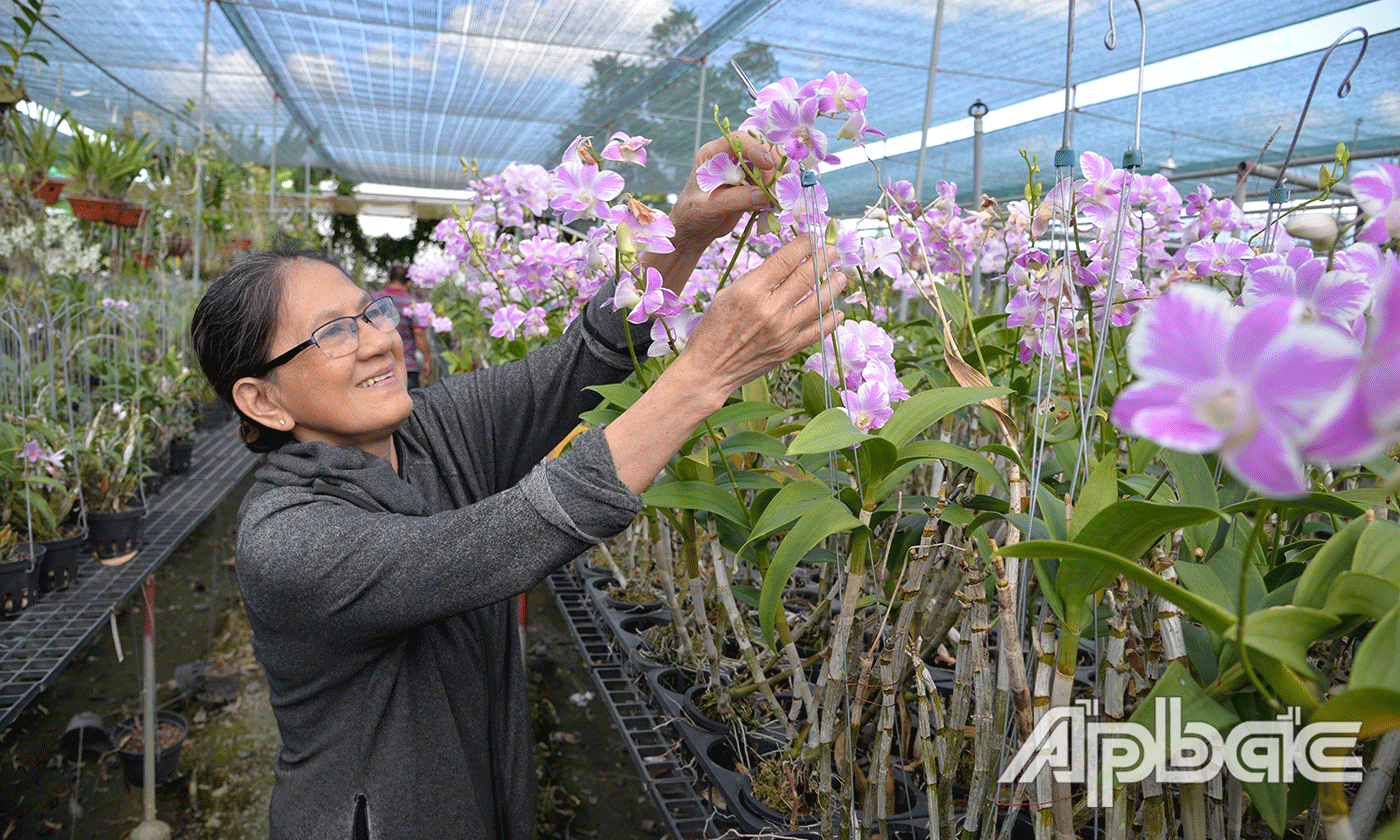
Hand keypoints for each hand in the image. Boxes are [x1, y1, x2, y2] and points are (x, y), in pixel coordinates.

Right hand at [603, 237, 846, 494]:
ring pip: (820, 302)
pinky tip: (837, 310)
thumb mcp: (727, 294)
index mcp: (750, 291)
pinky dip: (832, 318)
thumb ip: (757, 279)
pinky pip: (820, 330)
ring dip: (835, 285)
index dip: (804, 244)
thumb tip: (786, 264)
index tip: (813, 237)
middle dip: (825, 259)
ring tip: (841, 276)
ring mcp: (783, 331)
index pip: (786, 260)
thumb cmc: (713, 329)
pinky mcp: (789, 349)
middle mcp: (770, 309)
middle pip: (807, 276)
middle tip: (833, 252)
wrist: (709, 371)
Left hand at [668, 132, 777, 252]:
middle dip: (770, 168)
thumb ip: (734, 200)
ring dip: (776, 178)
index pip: (737, 140)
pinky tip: (774, 202)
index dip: (755, 148)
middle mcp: (729, 158)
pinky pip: (770, 180)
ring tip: (776, 197)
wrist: (695, 229)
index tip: (767, 165)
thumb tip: (762, 195)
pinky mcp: (751, 184)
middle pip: (758, 149)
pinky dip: (776, 189)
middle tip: (773, 190)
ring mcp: (742, 170)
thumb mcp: (710, 207)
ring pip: (768, 164)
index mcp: (712, 154)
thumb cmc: (693, 214)